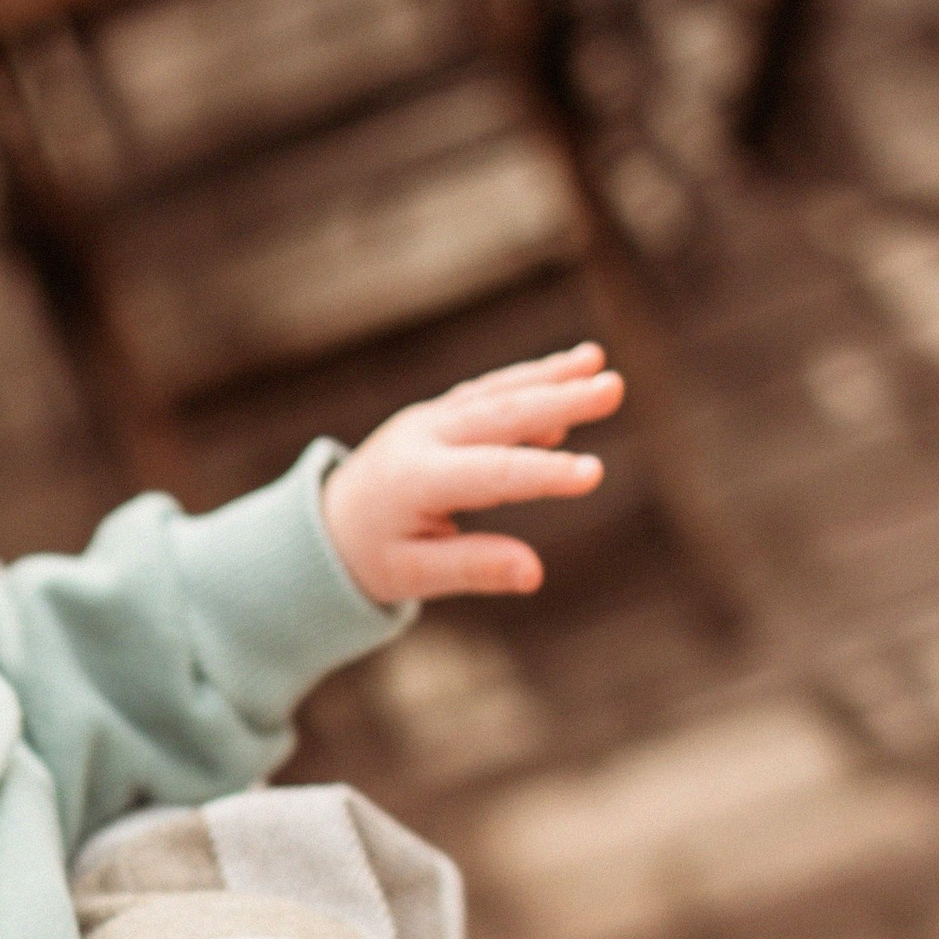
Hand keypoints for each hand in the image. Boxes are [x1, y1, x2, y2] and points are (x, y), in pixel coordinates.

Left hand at [323, 338, 622, 604]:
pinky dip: (527, 381)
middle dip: (558, 399)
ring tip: (597, 362)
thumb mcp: (414, 576)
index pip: (491, 475)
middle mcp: (423, 438)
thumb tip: (534, 574)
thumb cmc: (372, 556)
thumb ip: (473, 568)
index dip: (543, 473)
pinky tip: (571, 374)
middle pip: (499, 416)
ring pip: (496, 393)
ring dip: (549, 377)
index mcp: (416, 482)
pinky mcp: (440, 413)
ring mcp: (430, 419)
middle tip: (613, 387)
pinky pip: (488, 392)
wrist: (325, 523)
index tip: (593, 473)